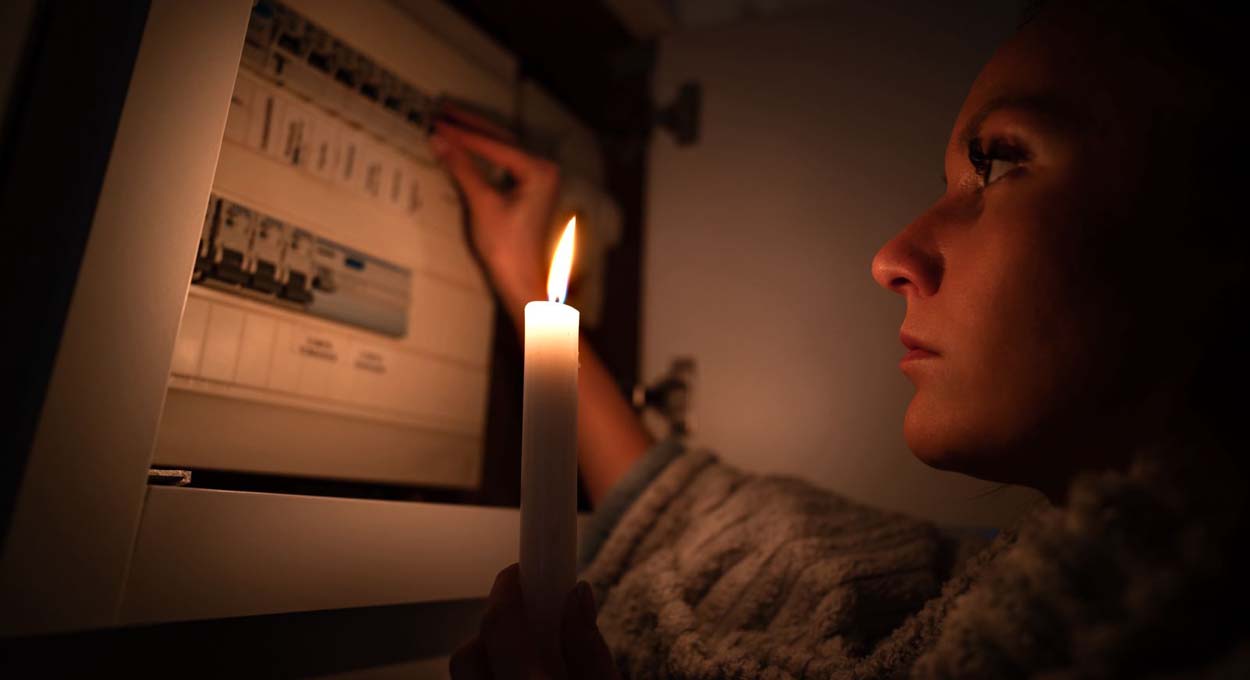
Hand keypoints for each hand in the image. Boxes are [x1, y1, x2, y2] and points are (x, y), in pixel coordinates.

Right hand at [430, 122, 559, 306]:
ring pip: (503, 148)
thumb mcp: (482, 203)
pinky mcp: (531, 189)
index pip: (495, 145)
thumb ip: (462, 168)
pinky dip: (484, 153)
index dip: (464, 134)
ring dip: (476, 135)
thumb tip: (439, 139)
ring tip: (450, 120)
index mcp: (539, 170)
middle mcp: (545, 169)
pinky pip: (505, 162)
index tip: (438, 122)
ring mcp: (540, 179)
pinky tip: (466, 145)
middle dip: (470, 126)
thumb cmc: (506, 247)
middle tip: (442, 110)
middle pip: (502, 139)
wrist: (520, 280)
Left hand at [449, 564, 618, 679]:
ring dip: (493, 658)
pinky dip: (493, 677)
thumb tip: (577, 594)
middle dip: (498, 630)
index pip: (500, 625)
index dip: (508, 588)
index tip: (520, 570)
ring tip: (533, 661)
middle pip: (469, 652)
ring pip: (468, 675)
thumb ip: (589, 649)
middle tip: (534, 623)